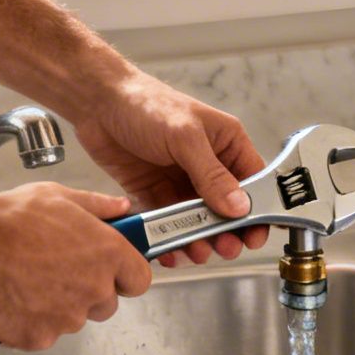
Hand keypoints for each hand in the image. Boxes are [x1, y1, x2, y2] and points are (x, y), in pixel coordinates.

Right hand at [0, 183, 153, 350]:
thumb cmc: (8, 221)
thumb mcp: (57, 196)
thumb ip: (96, 205)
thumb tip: (120, 207)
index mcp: (107, 253)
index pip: (140, 279)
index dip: (127, 276)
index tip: (116, 272)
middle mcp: (93, 289)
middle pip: (106, 303)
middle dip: (89, 292)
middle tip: (60, 272)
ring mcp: (68, 318)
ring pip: (74, 319)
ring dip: (59, 306)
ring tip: (30, 281)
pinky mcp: (40, 338)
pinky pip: (44, 333)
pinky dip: (31, 322)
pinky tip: (15, 298)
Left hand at [72, 70, 269, 264]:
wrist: (96, 102)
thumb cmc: (146, 103)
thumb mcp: (185, 137)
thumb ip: (212, 175)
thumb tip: (239, 206)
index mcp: (225, 143)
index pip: (253, 181)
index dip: (257, 209)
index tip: (255, 235)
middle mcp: (207, 163)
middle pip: (226, 207)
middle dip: (227, 231)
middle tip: (225, 249)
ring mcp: (180, 180)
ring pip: (197, 220)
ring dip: (199, 239)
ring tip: (196, 252)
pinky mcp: (154, 192)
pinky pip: (167, 222)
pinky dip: (170, 239)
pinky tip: (170, 251)